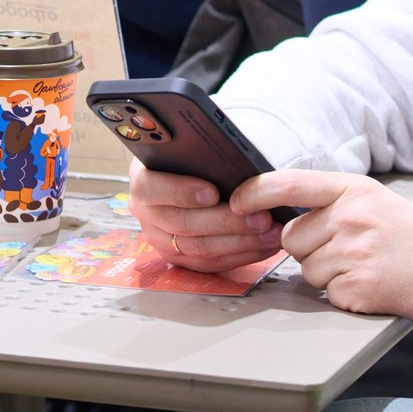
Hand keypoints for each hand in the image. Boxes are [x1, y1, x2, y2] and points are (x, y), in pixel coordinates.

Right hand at [129, 161, 283, 272]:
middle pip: (182, 223)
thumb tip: (230, 159)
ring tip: (271, 232)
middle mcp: (144, 211)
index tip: (213, 192)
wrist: (193, 174)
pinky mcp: (179, 257)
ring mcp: (160, 238)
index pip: (150, 187)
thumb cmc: (196, 158)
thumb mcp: (193, 148)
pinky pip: (210, 263)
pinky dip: (241, 255)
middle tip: (261, 217)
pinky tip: (265, 245)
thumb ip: (202, 153)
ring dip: (240, 242)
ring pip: (198, 248)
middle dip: (226, 222)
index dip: (181, 191)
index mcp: (142, 177)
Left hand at [230, 170, 412, 355]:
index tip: (235, 201)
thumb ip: (339, 208)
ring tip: (371, 272)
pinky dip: (348, 299)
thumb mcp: (384, 206)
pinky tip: (377, 290)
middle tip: (352, 255)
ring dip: (331, 278)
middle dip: (310, 251)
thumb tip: (290, 221)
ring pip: (308, 270)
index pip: (290, 183)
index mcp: (357, 190)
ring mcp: (356, 251)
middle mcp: (353, 215)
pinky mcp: (361, 286)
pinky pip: (330, 296)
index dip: (255, 192)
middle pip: (293, 237)